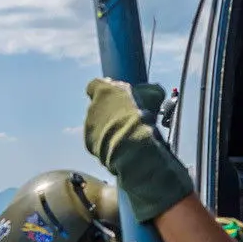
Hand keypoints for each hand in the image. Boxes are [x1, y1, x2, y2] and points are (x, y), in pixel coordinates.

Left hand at [82, 77, 193, 221]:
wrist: (139, 156)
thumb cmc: (147, 126)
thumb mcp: (151, 103)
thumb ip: (146, 95)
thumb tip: (153, 92)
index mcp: (104, 91)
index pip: (97, 85)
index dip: (107, 91)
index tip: (117, 98)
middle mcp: (92, 108)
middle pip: (98, 106)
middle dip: (110, 112)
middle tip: (127, 119)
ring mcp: (89, 127)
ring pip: (98, 124)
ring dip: (108, 129)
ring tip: (126, 137)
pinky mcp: (90, 144)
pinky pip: (98, 139)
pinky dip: (106, 142)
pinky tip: (120, 149)